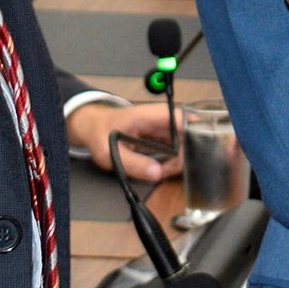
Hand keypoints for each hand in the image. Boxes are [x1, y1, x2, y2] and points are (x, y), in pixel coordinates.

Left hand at [66, 100, 181, 181]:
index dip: (193, 135)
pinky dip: (172, 162)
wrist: (95, 127)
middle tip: (166, 171)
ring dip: (177, 162)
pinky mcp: (163, 137)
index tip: (189, 156)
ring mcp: (164, 128)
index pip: (182, 119)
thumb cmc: (100, 133)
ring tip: (160, 171)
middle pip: (188, 135)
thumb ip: (133, 163)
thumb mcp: (110, 152)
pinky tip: (160, 169)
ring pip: (185, 145)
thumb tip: (156, 173)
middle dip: (183, 156)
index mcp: (150, 115)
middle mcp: (162, 119)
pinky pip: (177, 150)